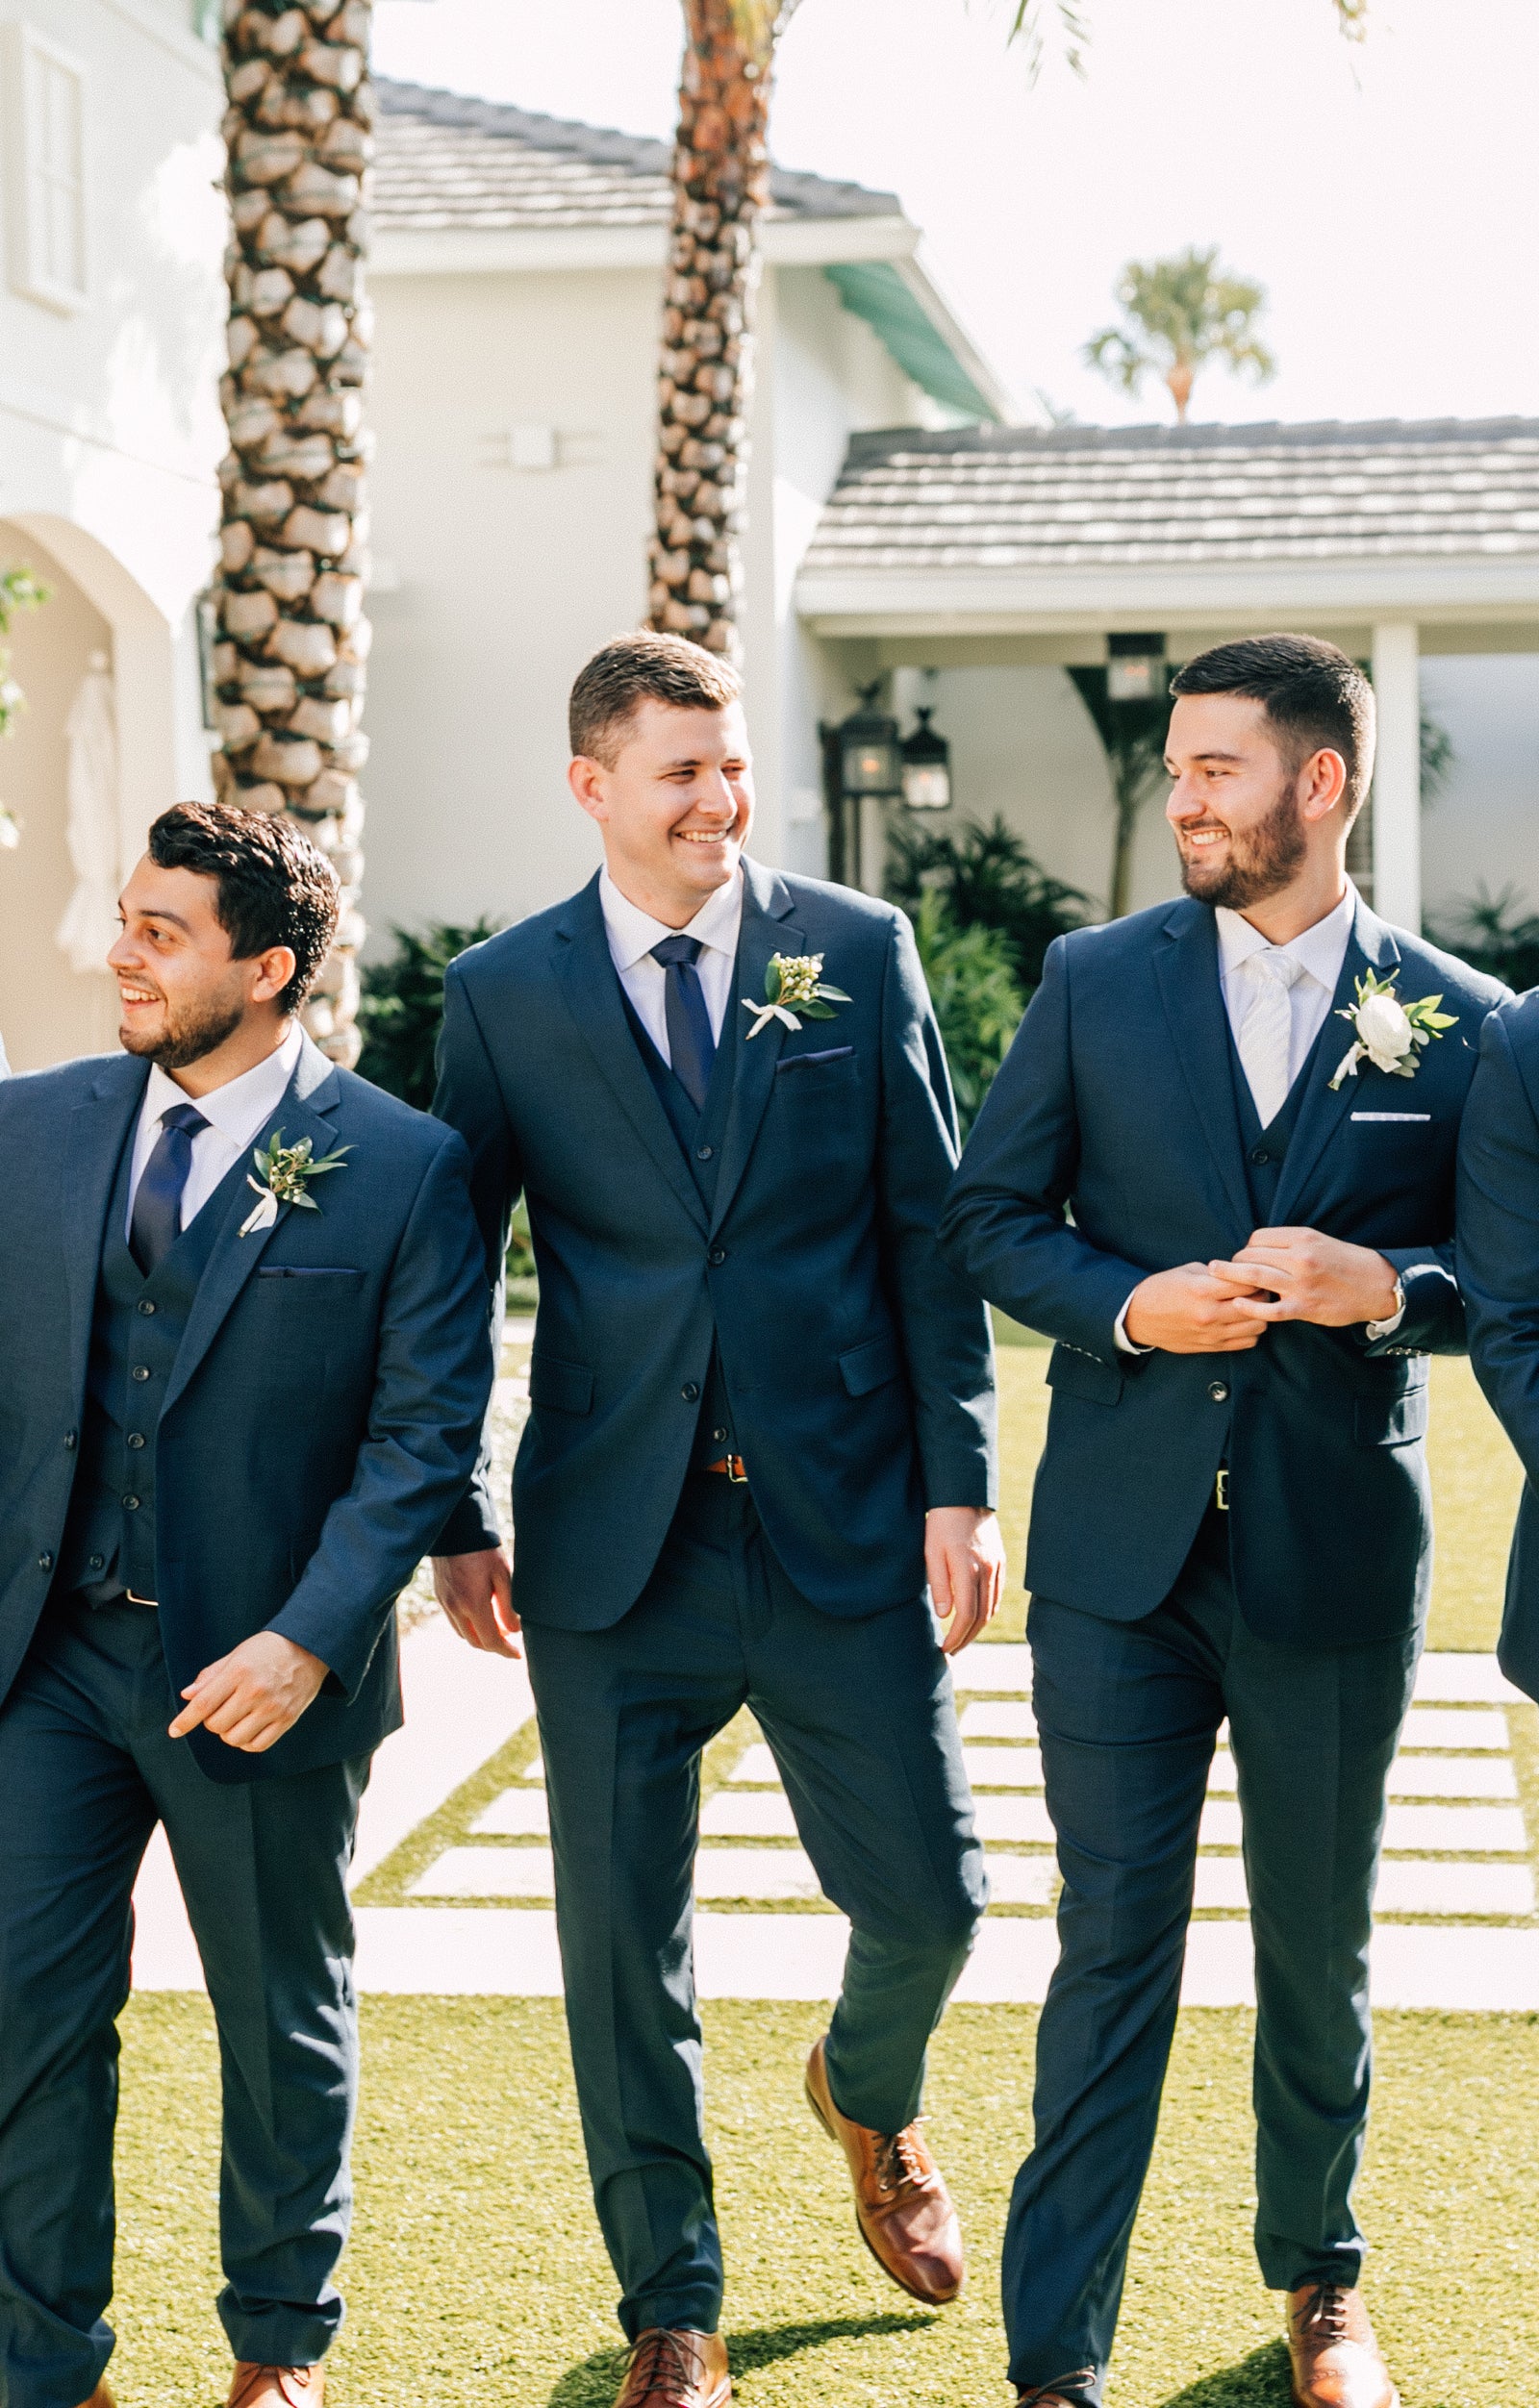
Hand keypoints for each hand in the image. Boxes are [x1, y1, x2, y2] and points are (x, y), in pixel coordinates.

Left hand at [169, 1631, 327, 1752]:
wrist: (311, 1647)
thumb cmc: (269, 1649)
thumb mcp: (237, 1654)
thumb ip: (211, 1676)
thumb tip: (187, 1696)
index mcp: (239, 1671)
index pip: (204, 1704)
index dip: (185, 1720)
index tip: (174, 1731)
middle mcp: (255, 1691)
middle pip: (216, 1725)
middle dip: (211, 1721)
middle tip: (220, 1709)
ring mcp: (272, 1708)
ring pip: (234, 1738)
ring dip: (228, 1732)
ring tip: (235, 1718)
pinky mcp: (287, 1719)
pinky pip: (257, 1745)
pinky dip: (246, 1742)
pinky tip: (248, 1729)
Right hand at [432, 1546, 520, 1657]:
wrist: (456, 1530)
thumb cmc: (483, 1550)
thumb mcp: (503, 1575)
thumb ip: (509, 1606)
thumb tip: (514, 1631)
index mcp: (473, 1604)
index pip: (490, 1640)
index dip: (505, 1651)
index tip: (517, 1655)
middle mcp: (456, 1608)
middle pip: (475, 1641)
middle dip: (493, 1646)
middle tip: (509, 1642)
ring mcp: (445, 1602)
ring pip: (463, 1633)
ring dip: (479, 1637)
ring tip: (496, 1630)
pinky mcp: (440, 1595)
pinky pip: (454, 1621)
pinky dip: (468, 1626)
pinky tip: (479, 1616)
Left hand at [926, 1507, 1005, 1656]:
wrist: (965, 1497)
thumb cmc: (941, 1524)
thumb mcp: (931, 1552)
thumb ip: (939, 1584)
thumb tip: (945, 1615)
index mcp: (968, 1569)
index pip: (966, 1615)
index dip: (956, 1636)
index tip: (945, 1648)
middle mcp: (987, 1570)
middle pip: (982, 1616)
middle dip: (967, 1638)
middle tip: (952, 1651)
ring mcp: (997, 1567)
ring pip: (992, 1608)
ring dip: (978, 1628)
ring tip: (963, 1639)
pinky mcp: (1000, 1562)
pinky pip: (997, 1594)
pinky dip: (988, 1612)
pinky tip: (977, 1618)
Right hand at [1122, 1262, 1271, 1353]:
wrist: (1138, 1318)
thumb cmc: (1162, 1289)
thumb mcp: (1187, 1271)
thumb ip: (1217, 1274)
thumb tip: (1242, 1275)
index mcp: (1203, 1290)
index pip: (1247, 1282)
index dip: (1256, 1275)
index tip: (1254, 1272)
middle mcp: (1209, 1314)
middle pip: (1257, 1306)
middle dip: (1262, 1294)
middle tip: (1258, 1288)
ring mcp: (1211, 1333)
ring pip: (1256, 1327)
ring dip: (1259, 1314)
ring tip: (1251, 1306)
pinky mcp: (1211, 1346)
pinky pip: (1246, 1342)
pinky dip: (1250, 1332)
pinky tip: (1242, 1322)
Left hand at [1209, 1227, 1399, 1328]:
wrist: (1377, 1285)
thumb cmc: (1347, 1262)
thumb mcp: (1320, 1241)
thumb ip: (1291, 1243)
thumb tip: (1259, 1246)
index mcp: (1303, 1238)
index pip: (1258, 1238)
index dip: (1247, 1246)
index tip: (1246, 1255)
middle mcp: (1300, 1258)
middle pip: (1252, 1255)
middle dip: (1235, 1262)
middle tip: (1226, 1269)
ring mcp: (1300, 1284)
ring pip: (1254, 1276)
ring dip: (1229, 1277)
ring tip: (1215, 1277)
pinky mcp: (1303, 1308)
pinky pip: (1269, 1309)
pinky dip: (1250, 1307)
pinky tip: (1238, 1304)